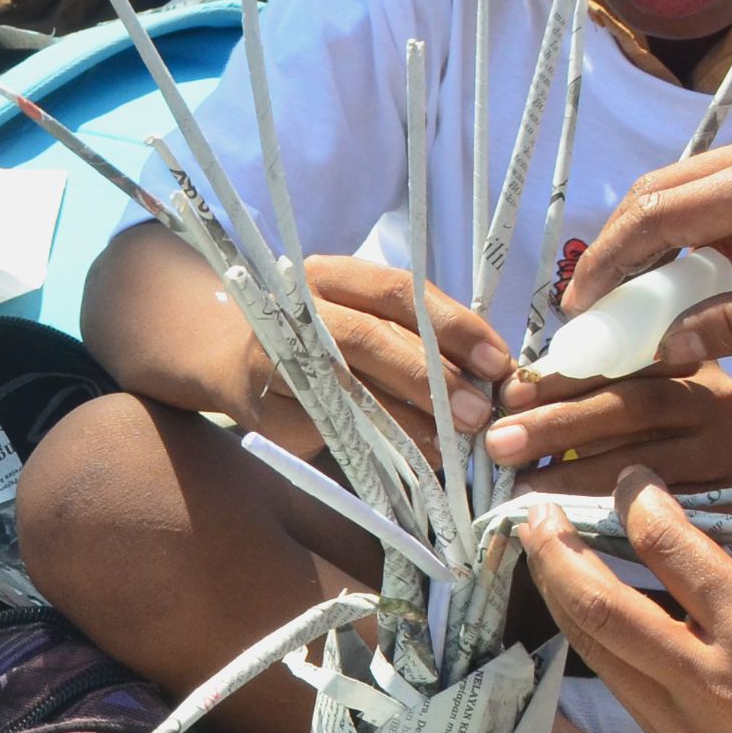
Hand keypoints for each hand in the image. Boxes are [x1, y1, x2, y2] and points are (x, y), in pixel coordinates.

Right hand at [239, 254, 508, 462]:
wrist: (233, 363)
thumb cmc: (325, 341)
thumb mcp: (368, 318)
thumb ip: (422, 334)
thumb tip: (496, 372)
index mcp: (331, 275)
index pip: (398, 290)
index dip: (452, 325)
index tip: (497, 363)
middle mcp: (296, 308)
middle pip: (370, 337)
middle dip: (433, 378)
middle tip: (479, 414)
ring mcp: (274, 357)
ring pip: (347, 386)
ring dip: (408, 418)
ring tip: (454, 442)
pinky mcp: (267, 407)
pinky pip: (330, 426)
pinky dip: (378, 444)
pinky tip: (415, 457)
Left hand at [489, 362, 731, 497]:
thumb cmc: (669, 436)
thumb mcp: (638, 395)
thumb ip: (593, 383)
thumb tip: (508, 393)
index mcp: (686, 353)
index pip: (620, 355)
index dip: (563, 375)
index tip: (510, 396)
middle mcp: (717, 393)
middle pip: (635, 404)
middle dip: (559, 425)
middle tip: (501, 444)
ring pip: (647, 458)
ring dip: (576, 474)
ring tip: (522, 487)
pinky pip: (665, 507)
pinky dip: (611, 513)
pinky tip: (569, 517)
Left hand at [522, 470, 731, 732]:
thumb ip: (731, 574)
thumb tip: (655, 524)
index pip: (671, 550)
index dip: (638, 502)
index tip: (629, 476)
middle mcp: (713, 684)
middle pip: (601, 606)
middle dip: (556, 552)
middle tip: (536, 511)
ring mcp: (685, 726)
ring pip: (592, 646)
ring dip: (558, 593)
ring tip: (541, 548)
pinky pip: (614, 679)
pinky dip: (589, 633)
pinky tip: (578, 602)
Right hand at [562, 117, 731, 365]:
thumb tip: (665, 348)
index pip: (661, 214)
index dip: (610, 262)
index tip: (579, 308)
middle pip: (661, 189)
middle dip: (618, 247)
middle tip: (593, 305)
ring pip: (688, 185)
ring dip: (654, 238)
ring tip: (632, 297)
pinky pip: (725, 189)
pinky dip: (695, 229)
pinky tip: (691, 276)